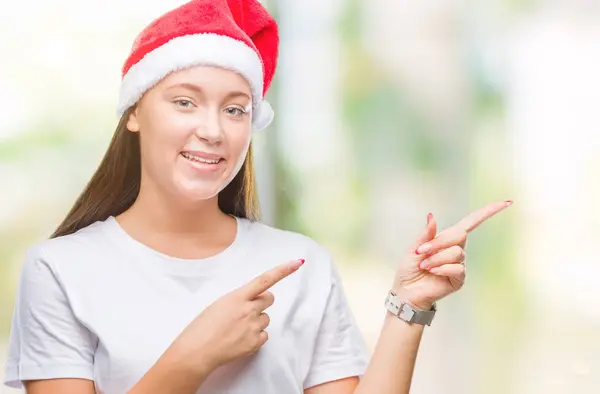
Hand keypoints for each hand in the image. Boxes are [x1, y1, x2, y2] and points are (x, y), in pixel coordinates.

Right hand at [169, 258, 304, 373]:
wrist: (196, 352)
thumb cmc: (202, 327)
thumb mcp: (219, 304)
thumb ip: (238, 300)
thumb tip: (250, 301)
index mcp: (237, 296)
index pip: (265, 279)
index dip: (283, 270)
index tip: (297, 263)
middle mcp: (248, 309)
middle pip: (269, 299)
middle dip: (262, 302)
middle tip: (247, 310)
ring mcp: (253, 326)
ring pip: (266, 318)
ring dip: (256, 321)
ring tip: (237, 329)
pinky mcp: (255, 342)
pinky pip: (264, 335)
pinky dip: (255, 337)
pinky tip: (240, 340)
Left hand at [392, 201, 512, 309]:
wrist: (406, 291)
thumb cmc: (409, 269)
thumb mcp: (414, 248)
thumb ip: (425, 235)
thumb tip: (431, 215)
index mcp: (446, 239)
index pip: (470, 222)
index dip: (487, 212)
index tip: (506, 202)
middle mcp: (456, 250)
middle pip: (460, 235)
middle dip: (438, 242)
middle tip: (421, 252)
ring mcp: (459, 264)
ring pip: (456, 252)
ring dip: (437, 258)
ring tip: (425, 266)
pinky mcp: (459, 279)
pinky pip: (457, 268)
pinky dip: (442, 268)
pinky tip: (432, 272)